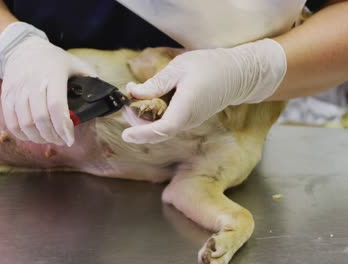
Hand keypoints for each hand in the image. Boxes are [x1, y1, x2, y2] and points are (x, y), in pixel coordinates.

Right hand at [0, 22, 96, 145]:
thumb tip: (106, 94)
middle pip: (40, 118)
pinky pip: (11, 123)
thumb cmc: (53, 60)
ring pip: (25, 123)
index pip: (56, 106)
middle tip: (62, 141)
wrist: (21, 49)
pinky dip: (22, 135)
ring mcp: (17, 90)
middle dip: (53, 136)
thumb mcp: (74, 62)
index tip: (70, 139)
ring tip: (49, 139)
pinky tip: (33, 136)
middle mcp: (32, 82)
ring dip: (38, 137)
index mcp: (52, 74)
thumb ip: (90, 76)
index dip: (63, 126)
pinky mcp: (6, 96)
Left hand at [122, 39, 286, 143]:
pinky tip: (150, 97)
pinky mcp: (189, 118)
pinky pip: (168, 121)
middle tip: (127, 98)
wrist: (238, 74)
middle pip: (157, 130)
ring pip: (161, 127)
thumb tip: (135, 93)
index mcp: (186, 108)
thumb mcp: (180, 67)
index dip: (142, 134)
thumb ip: (157, 83)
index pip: (161, 129)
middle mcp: (188, 120)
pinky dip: (155, 113)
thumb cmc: (211, 66)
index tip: (126, 134)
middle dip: (137, 119)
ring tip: (135, 94)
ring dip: (144, 115)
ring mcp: (189, 121)